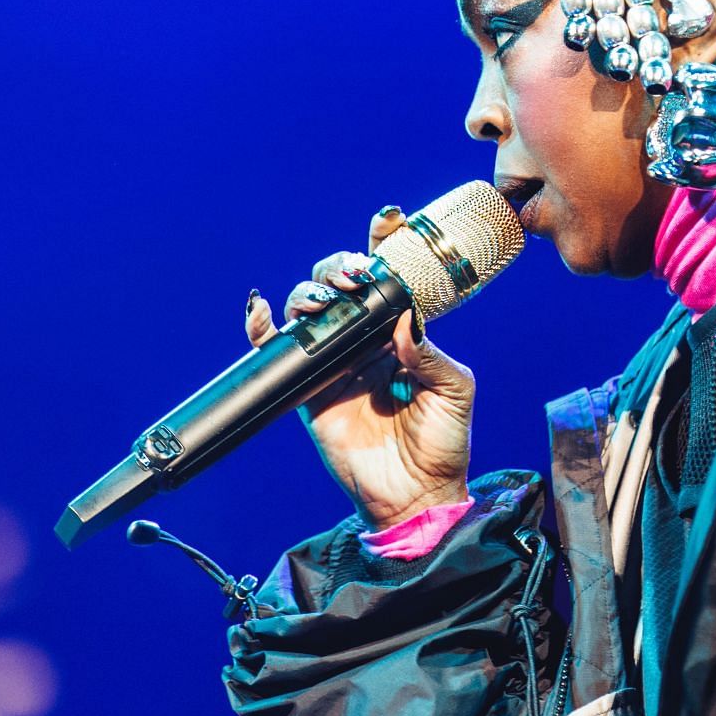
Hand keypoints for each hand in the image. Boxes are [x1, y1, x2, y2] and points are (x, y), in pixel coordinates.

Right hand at [245, 206, 473, 530]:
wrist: (415, 496)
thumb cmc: (444, 443)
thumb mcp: (454, 391)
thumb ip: (430, 354)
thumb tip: (403, 319)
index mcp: (403, 333)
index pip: (389, 278)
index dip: (383, 245)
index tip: (387, 219)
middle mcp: (365, 340)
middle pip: (340, 284)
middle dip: (340, 266)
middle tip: (355, 276)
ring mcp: (334, 362)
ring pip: (309, 307)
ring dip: (309, 292)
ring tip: (326, 302)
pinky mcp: (307, 388)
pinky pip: (277, 350)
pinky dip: (261, 326)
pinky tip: (261, 311)